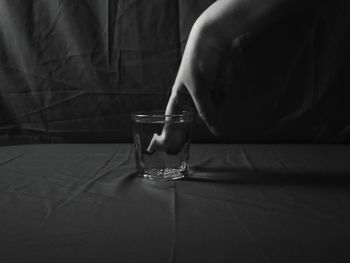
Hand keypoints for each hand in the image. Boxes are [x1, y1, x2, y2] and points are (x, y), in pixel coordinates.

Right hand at [147, 18, 228, 153]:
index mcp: (178, 99)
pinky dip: (223, 95)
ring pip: (211, 112)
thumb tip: (217, 130)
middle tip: (181, 146)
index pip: (170, 121)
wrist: (212, 41)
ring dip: (215, 104)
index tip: (160, 148)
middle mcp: (190, 100)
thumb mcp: (199, 90)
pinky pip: (221, 102)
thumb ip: (207, 111)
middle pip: (191, 121)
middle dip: (192, 128)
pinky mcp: (216, 91)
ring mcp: (204, 96)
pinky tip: (221, 83)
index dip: (166, 134)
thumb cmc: (197, 64)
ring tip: (214, 85)